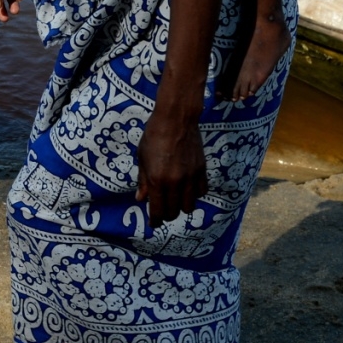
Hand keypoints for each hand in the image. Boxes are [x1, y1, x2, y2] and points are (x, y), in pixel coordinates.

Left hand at [135, 112, 207, 226]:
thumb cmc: (153, 136)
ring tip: (176, 200)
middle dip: (167, 214)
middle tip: (163, 210)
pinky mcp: (201, 171)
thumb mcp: (142, 158)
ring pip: (189, 206)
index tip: (154, 223)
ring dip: (181, 206)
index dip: (155, 221)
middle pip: (174, 212)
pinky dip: (194, 194)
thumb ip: (143, 181)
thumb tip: (141, 199)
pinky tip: (188, 188)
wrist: (176, 119)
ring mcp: (190, 178)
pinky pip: (201, 192)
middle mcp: (174, 183)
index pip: (158, 211)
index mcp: (157, 180)